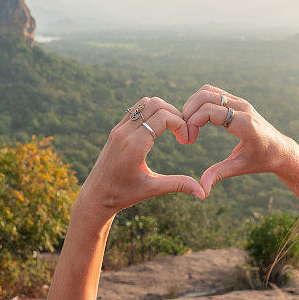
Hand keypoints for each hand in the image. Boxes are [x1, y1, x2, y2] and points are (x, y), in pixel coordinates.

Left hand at [76, 96, 204, 216]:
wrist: (95, 196)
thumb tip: (203, 193)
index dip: (181, 125)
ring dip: (162, 110)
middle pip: (156, 104)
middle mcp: (125, 133)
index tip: (186, 141)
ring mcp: (118, 129)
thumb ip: (178, 185)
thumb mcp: (152, 189)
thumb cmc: (123, 195)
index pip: (163, 117)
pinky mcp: (116, 130)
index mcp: (134, 146)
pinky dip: (151, 113)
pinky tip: (158, 130)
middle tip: (181, 133)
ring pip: (145, 102)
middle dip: (174, 114)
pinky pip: (136, 109)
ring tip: (171, 130)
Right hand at [181, 84, 298, 196]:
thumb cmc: (262, 160)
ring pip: (207, 91)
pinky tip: (196, 120)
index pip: (209, 111)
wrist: (280, 149)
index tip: (189, 141)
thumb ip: (219, 175)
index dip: (192, 122)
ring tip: (188, 125)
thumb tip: (202, 191)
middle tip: (184, 132)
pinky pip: (213, 93)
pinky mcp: (237, 101)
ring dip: (192, 105)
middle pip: (205, 96)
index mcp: (244, 123)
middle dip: (188, 112)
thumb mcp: (240, 167)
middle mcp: (242, 107)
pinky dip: (200, 102)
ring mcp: (240, 101)